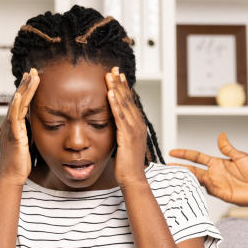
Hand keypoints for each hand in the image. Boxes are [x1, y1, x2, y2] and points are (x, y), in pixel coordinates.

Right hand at [0, 68, 38, 184]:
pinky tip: (20, 95)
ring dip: (24, 89)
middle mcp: (11, 123)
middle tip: (32, 70)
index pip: (23, 103)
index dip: (27, 90)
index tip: (33, 78)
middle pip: (19, 99)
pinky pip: (14, 117)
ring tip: (30, 76)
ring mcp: (11, 128)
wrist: (12, 176)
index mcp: (16, 125)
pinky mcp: (13, 135)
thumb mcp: (29, 142)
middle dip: (25, 84)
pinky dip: (16, 105)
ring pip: (17, 104)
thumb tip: (40, 125)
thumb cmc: (21, 163)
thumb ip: (31, 132)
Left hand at [106, 66, 148, 186]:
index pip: (131, 103)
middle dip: (121, 83)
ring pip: (124, 105)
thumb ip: (121, 132)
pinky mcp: (127, 136)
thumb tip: (114, 126)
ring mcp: (134, 130)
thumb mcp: (123, 144)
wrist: (132, 179)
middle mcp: (138, 125)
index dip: (124, 88)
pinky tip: (110, 94)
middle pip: (128, 100)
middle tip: (114, 69)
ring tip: (110, 76)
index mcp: (138, 126)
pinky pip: (120, 117)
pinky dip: (115, 104)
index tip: (118, 76)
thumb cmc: (127, 165)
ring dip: (117, 89)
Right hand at [169, 133, 247, 206]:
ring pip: (195, 180)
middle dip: (178, 168)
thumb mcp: (240, 156)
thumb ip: (228, 148)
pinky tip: (187, 184)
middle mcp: (214, 173)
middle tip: (165, 167)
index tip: (172, 152)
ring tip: (171, 175)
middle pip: (192, 169)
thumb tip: (220, 135)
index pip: (197, 157)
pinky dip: (195, 187)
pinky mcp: (219, 193)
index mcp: (217, 162)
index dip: (185, 154)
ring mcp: (215, 184)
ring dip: (184, 177)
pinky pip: (204, 190)